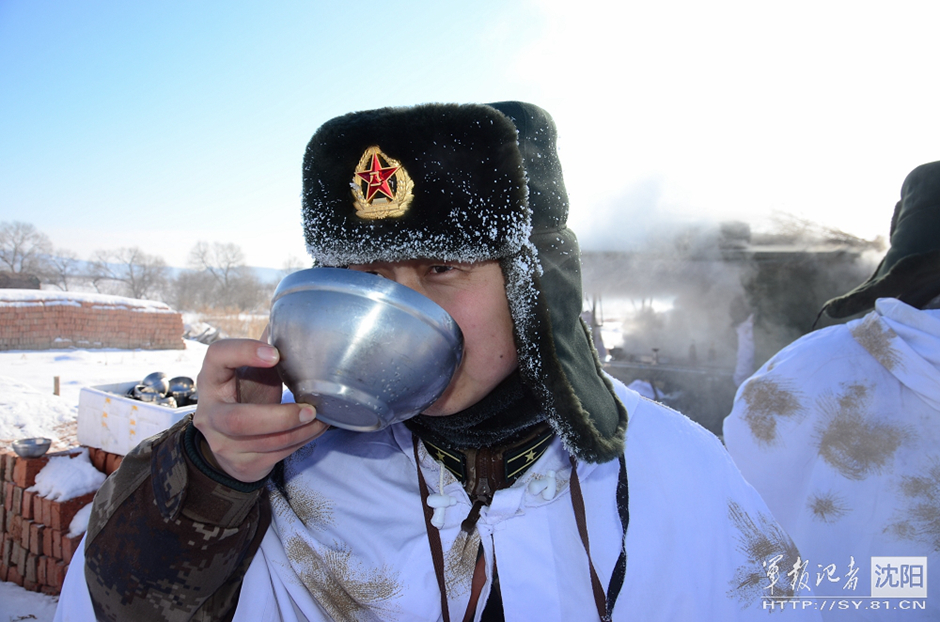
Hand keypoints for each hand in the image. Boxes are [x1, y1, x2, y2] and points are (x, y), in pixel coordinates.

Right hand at [192, 338, 328, 481]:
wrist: (230, 441)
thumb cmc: (246, 394)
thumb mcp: (252, 370)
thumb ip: (268, 348)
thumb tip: (299, 317)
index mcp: (211, 379)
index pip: (217, 356)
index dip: (244, 352)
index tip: (275, 353)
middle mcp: (210, 413)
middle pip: (238, 420)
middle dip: (279, 417)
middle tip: (310, 408)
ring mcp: (222, 443)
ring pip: (262, 443)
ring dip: (299, 432)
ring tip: (321, 418)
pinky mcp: (240, 464)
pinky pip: (274, 457)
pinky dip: (301, 442)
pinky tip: (315, 429)